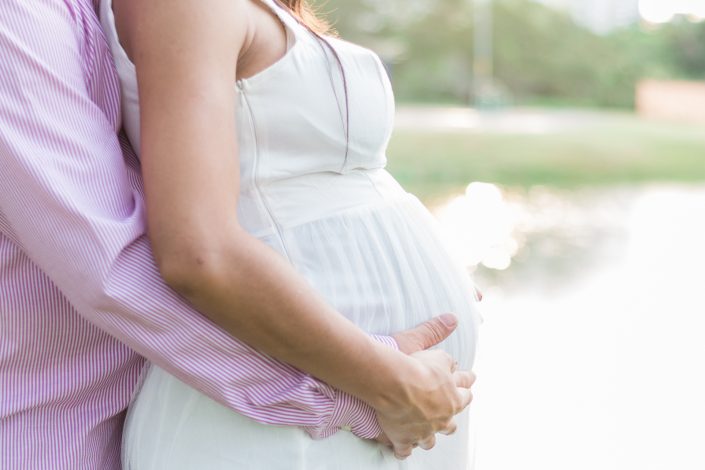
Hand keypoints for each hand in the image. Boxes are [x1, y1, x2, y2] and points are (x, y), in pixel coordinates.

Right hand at [372, 314, 475, 458]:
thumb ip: (438, 333)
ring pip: (430, 439)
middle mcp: (442, 417)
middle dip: (451, 415)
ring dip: (430, 436)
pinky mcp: (403, 439)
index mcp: (452, 396)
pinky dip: (404, 449)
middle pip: (451, 421)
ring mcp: (423, 430)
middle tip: (450, 411)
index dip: (465, 384)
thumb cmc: (412, 365)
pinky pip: (405, 449)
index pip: (465, 390)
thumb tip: (453, 319)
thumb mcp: (429, 346)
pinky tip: (403, 448)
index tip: (469, 380)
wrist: (391, 384)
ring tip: (428, 434)